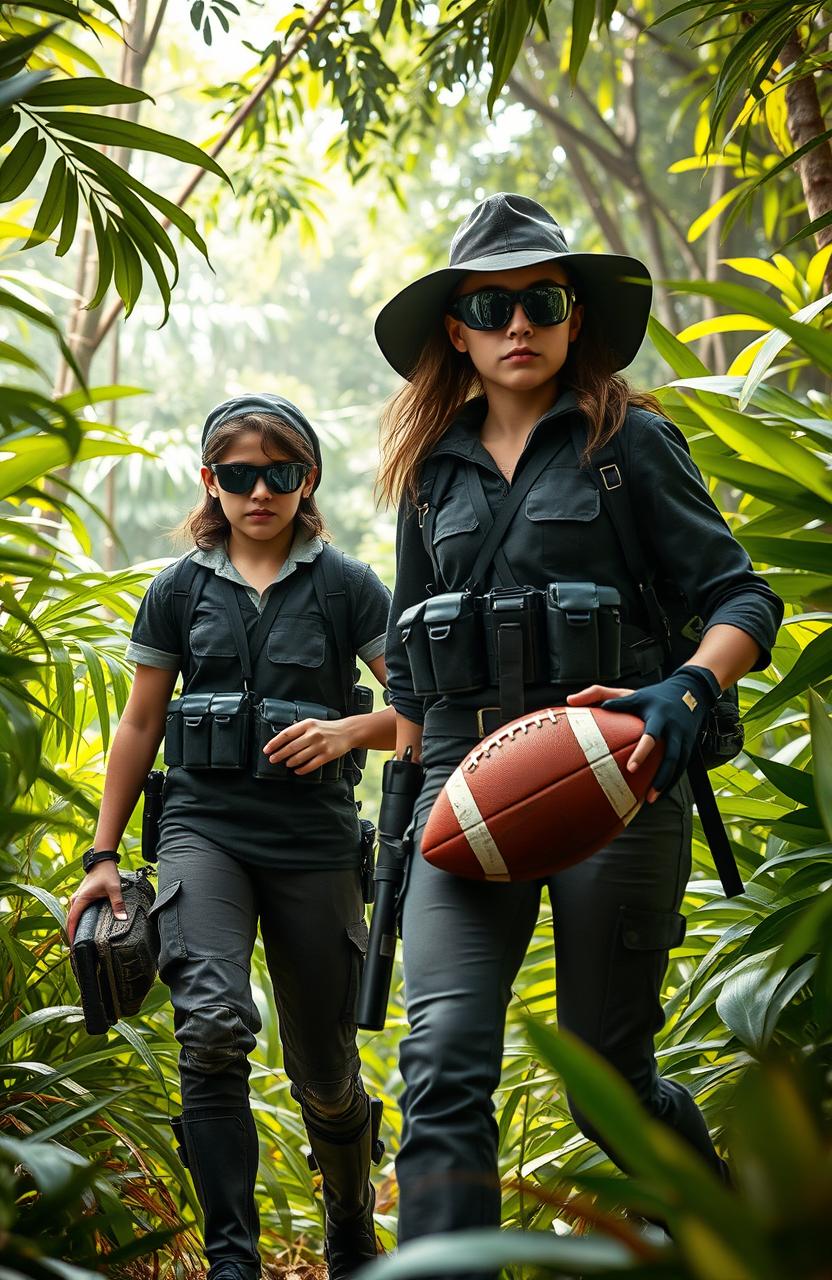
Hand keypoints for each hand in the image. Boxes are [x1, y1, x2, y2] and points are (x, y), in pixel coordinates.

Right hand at [66, 861, 125, 943]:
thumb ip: (118, 904)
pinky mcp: (80, 898)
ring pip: (72, 916)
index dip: (71, 933)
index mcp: (80, 899)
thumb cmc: (107, 874)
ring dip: (73, 927)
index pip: (72, 920)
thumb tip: (122, 918)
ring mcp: (77, 898)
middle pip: (69, 920)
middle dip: (71, 934)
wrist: (102, 861)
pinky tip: (82, 928)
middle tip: (76, 949)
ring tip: (78, 941)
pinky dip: (76, 921)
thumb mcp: (114, 889)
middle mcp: (75, 900)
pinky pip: (75, 912)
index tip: (73, 945)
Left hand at [262, 717, 352, 775]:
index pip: (286, 734)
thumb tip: (281, 740)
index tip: (267, 749)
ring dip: (290, 762)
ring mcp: (320, 745)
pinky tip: (297, 770)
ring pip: (300, 757)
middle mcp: (313, 734)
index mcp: (307, 724)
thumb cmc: (327, 728)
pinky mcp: (327, 755)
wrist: (347, 731)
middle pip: (291, 747)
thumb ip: (299, 730)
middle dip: (279, 754)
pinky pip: (311, 765)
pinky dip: (302, 769)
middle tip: (273, 759)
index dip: (274, 743)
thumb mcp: (312, 723)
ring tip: (286, 764)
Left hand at [569, 667, 719, 801]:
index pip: (650, 734)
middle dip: (660, 775)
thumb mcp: (627, 691)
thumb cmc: (651, 695)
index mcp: (656, 713)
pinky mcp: (689, 745)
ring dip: (666, 783)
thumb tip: (571, 700)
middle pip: (671, 754)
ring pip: (678, 764)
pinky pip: (682, 767)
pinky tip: (659, 793)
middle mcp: (672, 726)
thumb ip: (598, 693)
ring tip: (650, 799)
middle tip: (646, 794)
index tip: (631, 768)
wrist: (690, 691)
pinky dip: (671, 782)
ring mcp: (684, 737)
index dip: (643, 751)